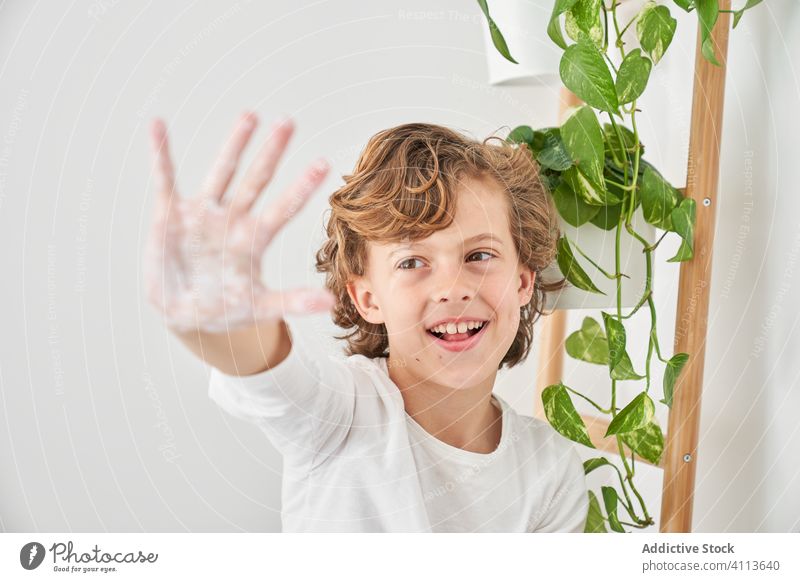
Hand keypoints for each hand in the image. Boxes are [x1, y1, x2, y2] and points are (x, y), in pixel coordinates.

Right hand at [143, 112, 335, 333]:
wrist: (184, 312)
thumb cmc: (226, 307)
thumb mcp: (260, 306)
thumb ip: (292, 301)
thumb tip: (331, 302)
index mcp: (255, 238)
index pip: (284, 208)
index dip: (302, 187)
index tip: (324, 163)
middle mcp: (233, 218)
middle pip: (256, 180)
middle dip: (271, 152)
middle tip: (288, 122)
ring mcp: (203, 213)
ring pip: (222, 172)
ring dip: (233, 145)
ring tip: (250, 115)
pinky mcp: (171, 214)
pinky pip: (165, 179)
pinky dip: (160, 154)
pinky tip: (158, 125)